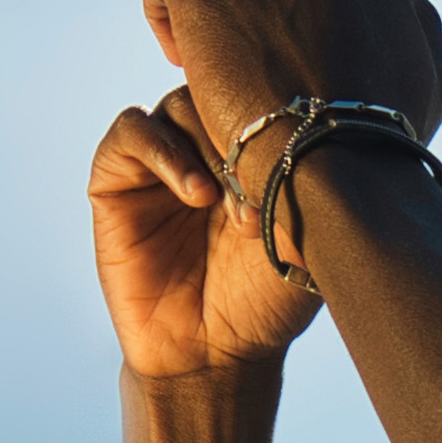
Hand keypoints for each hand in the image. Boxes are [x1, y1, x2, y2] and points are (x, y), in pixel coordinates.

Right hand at [87, 85, 320, 380]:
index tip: (299, 166)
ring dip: (209, 147)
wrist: (215, 354)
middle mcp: (207, 146)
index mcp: (254, 149)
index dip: (281, 116)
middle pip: (220, 88)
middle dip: (246, 134)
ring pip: (180, 103)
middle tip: (263, 189)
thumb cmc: (266, 300)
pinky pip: (131, 131)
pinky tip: (195, 194)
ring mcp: (161, 160)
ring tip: (228, 204)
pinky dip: (162, 150)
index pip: (263, 93)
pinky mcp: (117, 180)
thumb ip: (311, 181)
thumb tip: (324, 131)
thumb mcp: (306, 237)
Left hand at [143, 0, 441, 207]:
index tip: (296, 45)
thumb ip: (417, 12)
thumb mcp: (431, 69)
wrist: (338, 163)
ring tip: (208, 57)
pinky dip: (165, 5)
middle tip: (253, 58)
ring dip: (214, 1)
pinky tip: (175, 49)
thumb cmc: (389, 132)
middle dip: (260, 1)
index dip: (305, 1)